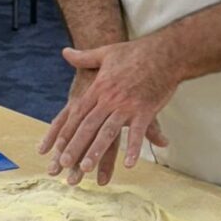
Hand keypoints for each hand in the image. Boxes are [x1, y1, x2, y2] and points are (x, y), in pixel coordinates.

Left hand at [37, 38, 177, 185]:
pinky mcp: (146, 110)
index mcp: (99, 88)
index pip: (78, 113)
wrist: (165, 52)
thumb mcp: (106, 52)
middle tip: (64, 164)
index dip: (67, 131)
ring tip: (86, 168)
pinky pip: (137, 132)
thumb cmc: (136, 52)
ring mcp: (127, 105)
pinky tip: (128, 164)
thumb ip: (84, 57)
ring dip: (96, 151)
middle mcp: (110, 98)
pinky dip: (133, 148)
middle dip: (75, 146)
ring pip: (108, 131)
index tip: (56, 147)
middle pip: (88, 126)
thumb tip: (65, 52)